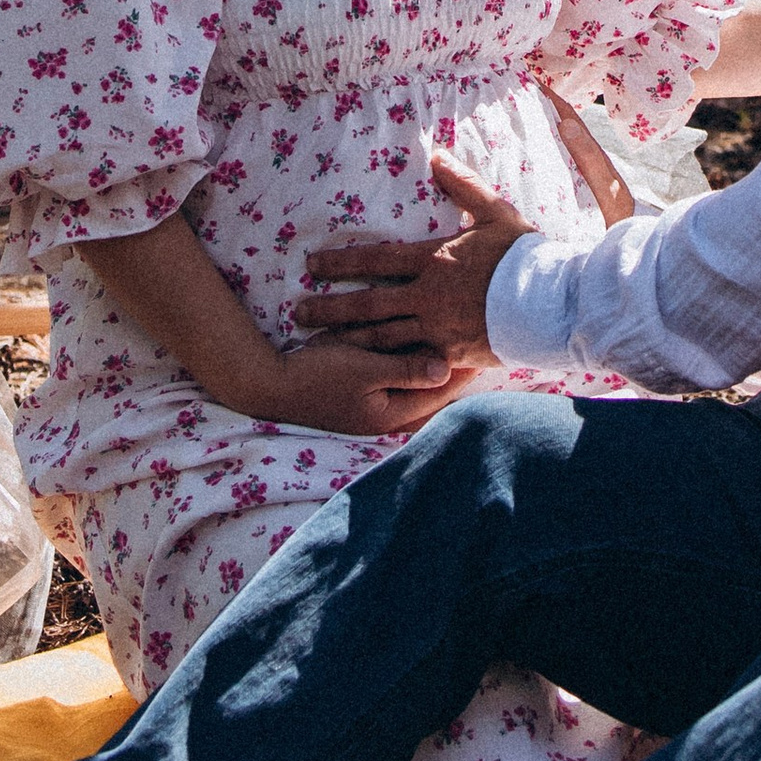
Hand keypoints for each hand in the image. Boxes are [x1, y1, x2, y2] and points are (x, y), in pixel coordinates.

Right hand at [257, 340, 471, 439]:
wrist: (271, 384)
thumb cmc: (317, 375)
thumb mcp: (363, 369)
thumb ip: (404, 370)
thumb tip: (445, 369)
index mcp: (393, 413)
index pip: (441, 391)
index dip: (465, 368)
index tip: (488, 346)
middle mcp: (390, 415)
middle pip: (437, 395)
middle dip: (460, 373)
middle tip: (487, 346)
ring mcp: (377, 407)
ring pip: (421, 390)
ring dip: (440, 372)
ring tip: (470, 350)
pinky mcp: (366, 395)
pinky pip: (402, 384)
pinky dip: (417, 368)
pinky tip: (430, 353)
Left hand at [296, 156, 532, 357]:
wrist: (551, 303)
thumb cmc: (524, 256)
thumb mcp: (494, 213)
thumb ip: (464, 185)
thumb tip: (437, 156)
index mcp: (434, 261)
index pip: (376, 261)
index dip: (340, 262)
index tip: (312, 265)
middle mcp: (427, 297)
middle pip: (367, 304)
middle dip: (329, 308)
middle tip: (298, 312)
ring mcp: (436, 330)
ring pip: (381, 338)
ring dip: (347, 339)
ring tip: (319, 343)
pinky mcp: (450, 356)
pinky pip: (409, 363)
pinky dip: (383, 367)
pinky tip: (364, 372)